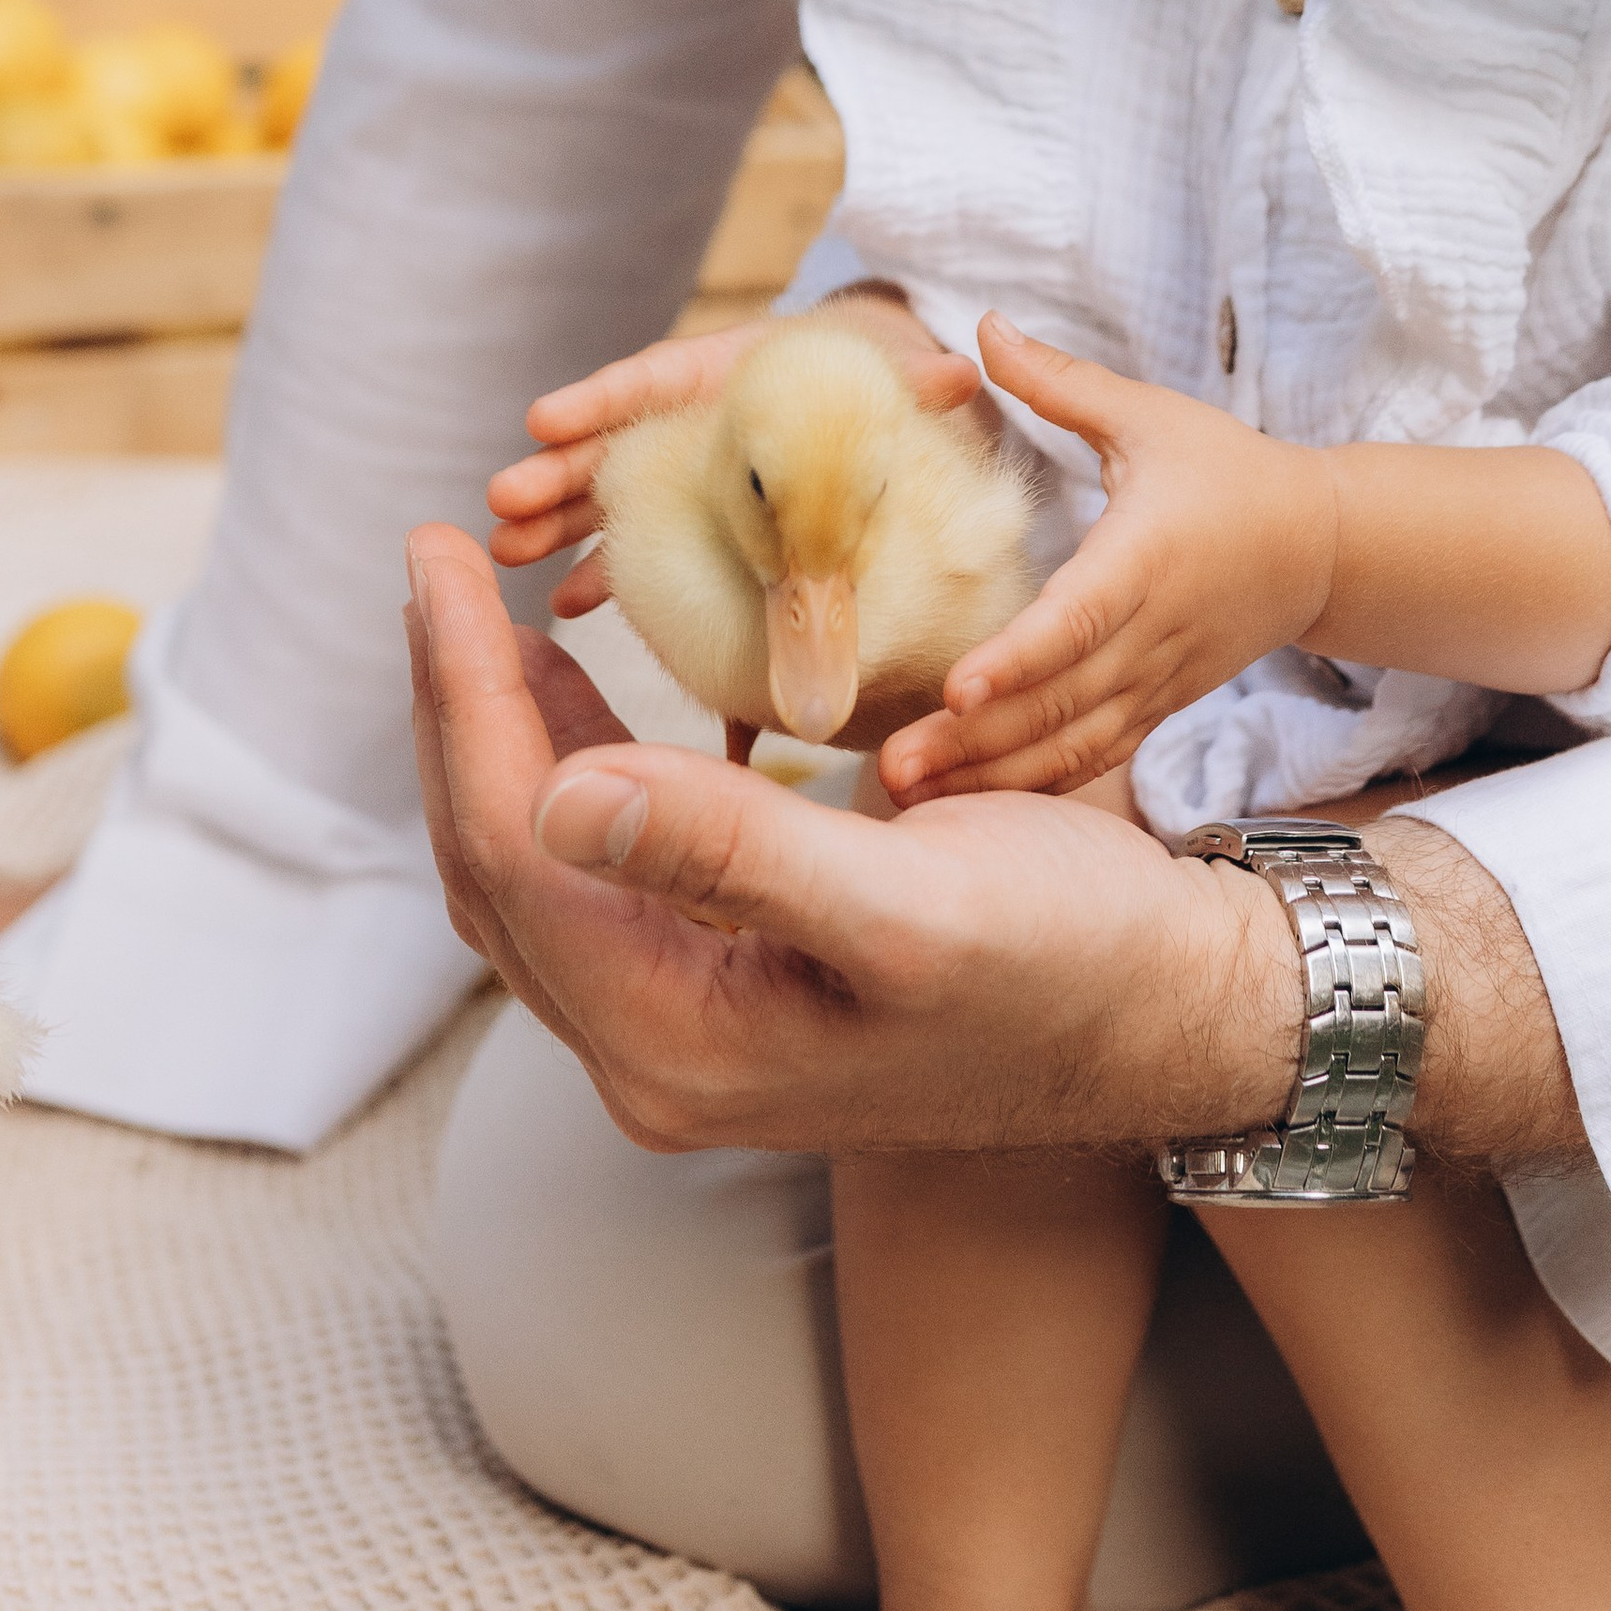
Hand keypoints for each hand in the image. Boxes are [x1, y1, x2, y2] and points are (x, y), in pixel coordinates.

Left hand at [405, 517, 1305, 1153]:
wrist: (1175, 1017)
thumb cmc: (1070, 957)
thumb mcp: (913, 901)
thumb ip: (734, 853)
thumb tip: (559, 794)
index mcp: (680, 1040)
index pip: (514, 841)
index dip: (460, 689)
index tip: (434, 557)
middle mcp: (657, 1053)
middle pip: (497, 858)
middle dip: (455, 699)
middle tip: (436, 559)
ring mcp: (689, 1028)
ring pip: (539, 863)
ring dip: (502, 727)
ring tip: (476, 603)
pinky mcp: (730, 987)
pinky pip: (604, 869)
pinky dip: (573, 761)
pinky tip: (576, 685)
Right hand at [485, 287, 979, 614]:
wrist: (877, 404)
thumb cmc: (875, 384)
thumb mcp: (893, 381)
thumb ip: (916, 384)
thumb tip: (959, 373)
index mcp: (733, 373)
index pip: (658, 379)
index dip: (601, 398)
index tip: (543, 419)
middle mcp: (695, 418)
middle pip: (616, 439)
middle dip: (559, 469)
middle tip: (503, 501)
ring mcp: (688, 468)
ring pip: (613, 492)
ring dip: (559, 521)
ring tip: (507, 551)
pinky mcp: (697, 516)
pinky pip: (643, 542)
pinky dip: (606, 569)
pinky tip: (568, 604)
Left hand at [880, 315, 1337, 802]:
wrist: (1319, 547)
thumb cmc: (1227, 470)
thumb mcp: (1147, 415)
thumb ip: (1060, 381)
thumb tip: (982, 324)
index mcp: (1147, 557)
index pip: (1078, 618)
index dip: (1019, 658)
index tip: (957, 686)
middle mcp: (1152, 634)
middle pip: (1060, 701)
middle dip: (974, 741)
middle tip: (892, 768)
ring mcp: (1157, 682)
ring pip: (1071, 745)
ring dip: (991, 776)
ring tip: (905, 796)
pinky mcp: (1157, 709)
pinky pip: (1092, 758)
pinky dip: (1033, 785)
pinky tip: (968, 799)